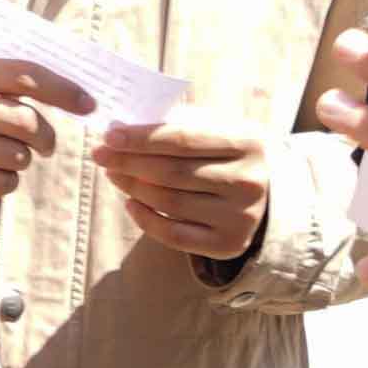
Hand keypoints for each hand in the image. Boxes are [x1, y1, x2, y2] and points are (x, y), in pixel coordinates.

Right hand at [0, 54, 85, 213]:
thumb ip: (3, 80)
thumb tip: (73, 95)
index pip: (23, 75)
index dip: (63, 90)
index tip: (90, 105)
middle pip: (26, 121)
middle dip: (46, 136)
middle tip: (47, 144)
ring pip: (19, 155)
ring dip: (22, 158)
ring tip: (2, 155)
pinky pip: (6, 182)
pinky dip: (7, 180)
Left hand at [90, 117, 275, 262]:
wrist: (267, 194)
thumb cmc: (228, 154)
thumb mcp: (216, 129)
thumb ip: (177, 123)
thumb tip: (122, 126)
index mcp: (248, 143)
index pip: (183, 139)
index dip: (141, 138)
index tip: (108, 136)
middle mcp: (248, 182)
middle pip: (172, 172)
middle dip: (128, 162)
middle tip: (100, 155)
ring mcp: (241, 217)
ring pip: (169, 202)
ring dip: (132, 187)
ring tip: (114, 174)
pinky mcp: (229, 244)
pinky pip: (174, 235)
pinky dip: (145, 219)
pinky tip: (130, 202)